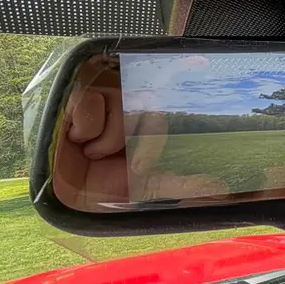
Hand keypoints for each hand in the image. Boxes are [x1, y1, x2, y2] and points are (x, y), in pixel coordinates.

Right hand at [52, 57, 227, 211]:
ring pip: (121, 103)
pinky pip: (92, 102)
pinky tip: (74, 138)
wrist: (62, 191)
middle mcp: (127, 103)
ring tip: (89, 151)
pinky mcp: (76, 92)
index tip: (138, 166)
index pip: (161, 115)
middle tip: (109, 160)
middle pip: (146, 107)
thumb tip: (222, 188)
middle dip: (130, 143)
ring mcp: (103, 94)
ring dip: (104, 141)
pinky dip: (84, 129)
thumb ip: (183, 184)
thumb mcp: (147, 186)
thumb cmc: (103, 186)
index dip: (151, 140)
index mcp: (146, 121)